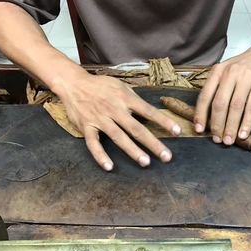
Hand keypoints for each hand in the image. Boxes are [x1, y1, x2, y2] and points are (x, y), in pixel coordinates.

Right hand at [59, 74, 180, 170]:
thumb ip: (134, 98)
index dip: (163, 122)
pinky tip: (109, 167)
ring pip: (118, 137)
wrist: (73, 83)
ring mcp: (100, 119)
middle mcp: (114, 109)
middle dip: (153, 143)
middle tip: (166, 156)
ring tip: (145, 162)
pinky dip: (100, 156)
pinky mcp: (87, 127)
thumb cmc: (100, 85)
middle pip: (136, 129)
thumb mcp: (120, 85)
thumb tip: (148, 109)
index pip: (148, 111)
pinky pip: (93, 144)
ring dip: (132, 151)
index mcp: (125, 98)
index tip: (177, 132)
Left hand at [194, 45, 250, 144]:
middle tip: (216, 139)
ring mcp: (245, 80)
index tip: (199, 129)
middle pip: (220, 103)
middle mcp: (229, 74)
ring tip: (228, 140)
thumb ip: (215, 89)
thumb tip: (206, 116)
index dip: (201, 114)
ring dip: (231, 127)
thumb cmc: (241, 67)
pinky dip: (247, 123)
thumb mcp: (224, 72)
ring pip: (236, 107)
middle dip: (217, 124)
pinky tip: (243, 134)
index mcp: (217, 72)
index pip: (205, 96)